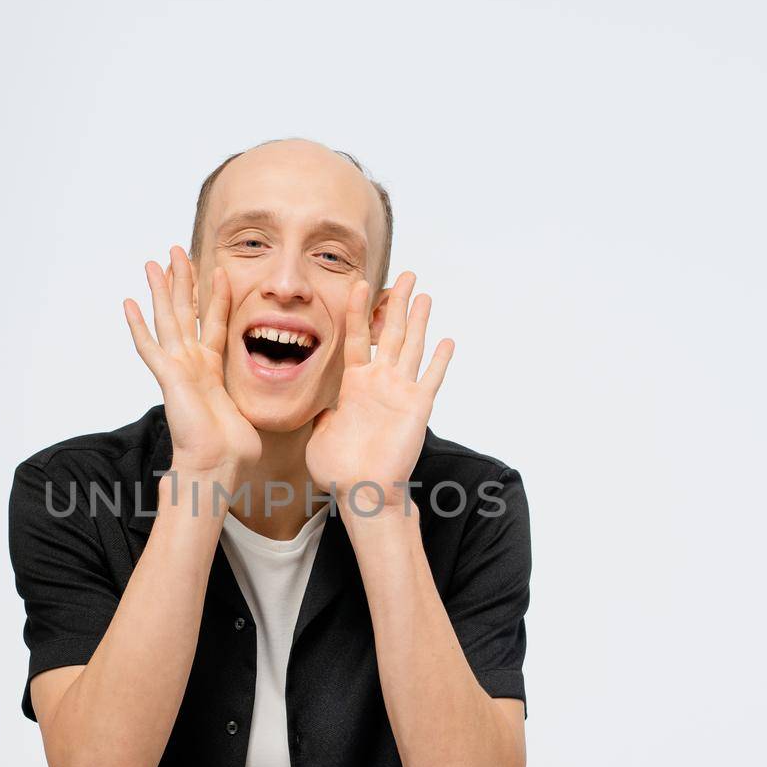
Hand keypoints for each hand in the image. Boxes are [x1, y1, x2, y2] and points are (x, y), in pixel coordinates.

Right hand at [124, 246, 260, 484]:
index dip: (216, 296)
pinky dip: (138, 324)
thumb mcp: (252, 411)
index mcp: (210, 370)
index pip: (212, 323)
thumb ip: (259, 398)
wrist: (217, 464)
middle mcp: (191, 364)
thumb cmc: (233, 448)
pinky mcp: (169, 377)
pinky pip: (150, 346)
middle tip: (176, 251)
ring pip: (167, 320)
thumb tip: (287, 401)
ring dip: (161, 290)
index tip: (217, 270)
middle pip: (185, 312)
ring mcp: (177, 369)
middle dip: (182, 280)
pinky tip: (129, 302)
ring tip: (153, 262)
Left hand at [305, 271, 452, 511]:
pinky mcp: (417, 407)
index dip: (358, 310)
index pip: (357, 337)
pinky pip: (430, 378)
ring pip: (411, 347)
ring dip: (419, 320)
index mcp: (354, 385)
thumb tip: (319, 404)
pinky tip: (447, 340)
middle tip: (404, 274)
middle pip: (389, 332)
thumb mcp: (318, 434)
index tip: (359, 283)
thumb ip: (321, 411)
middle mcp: (379, 383)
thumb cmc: (339, 470)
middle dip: (396, 301)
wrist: (362, 492)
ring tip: (424, 293)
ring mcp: (400, 393)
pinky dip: (440, 359)